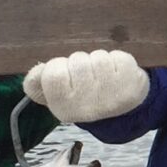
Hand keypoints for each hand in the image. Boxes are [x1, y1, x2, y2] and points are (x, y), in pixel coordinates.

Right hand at [23, 48, 149, 123]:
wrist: (123, 106)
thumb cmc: (84, 92)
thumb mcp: (57, 92)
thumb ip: (39, 82)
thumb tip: (35, 74)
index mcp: (63, 109)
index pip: (52, 74)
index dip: (58, 66)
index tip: (66, 73)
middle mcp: (87, 107)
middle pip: (76, 61)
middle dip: (80, 62)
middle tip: (88, 75)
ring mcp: (111, 97)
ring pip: (98, 57)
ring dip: (100, 59)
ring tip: (104, 74)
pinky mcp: (131, 86)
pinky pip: (118, 57)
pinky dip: (118, 59)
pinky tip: (118, 73)